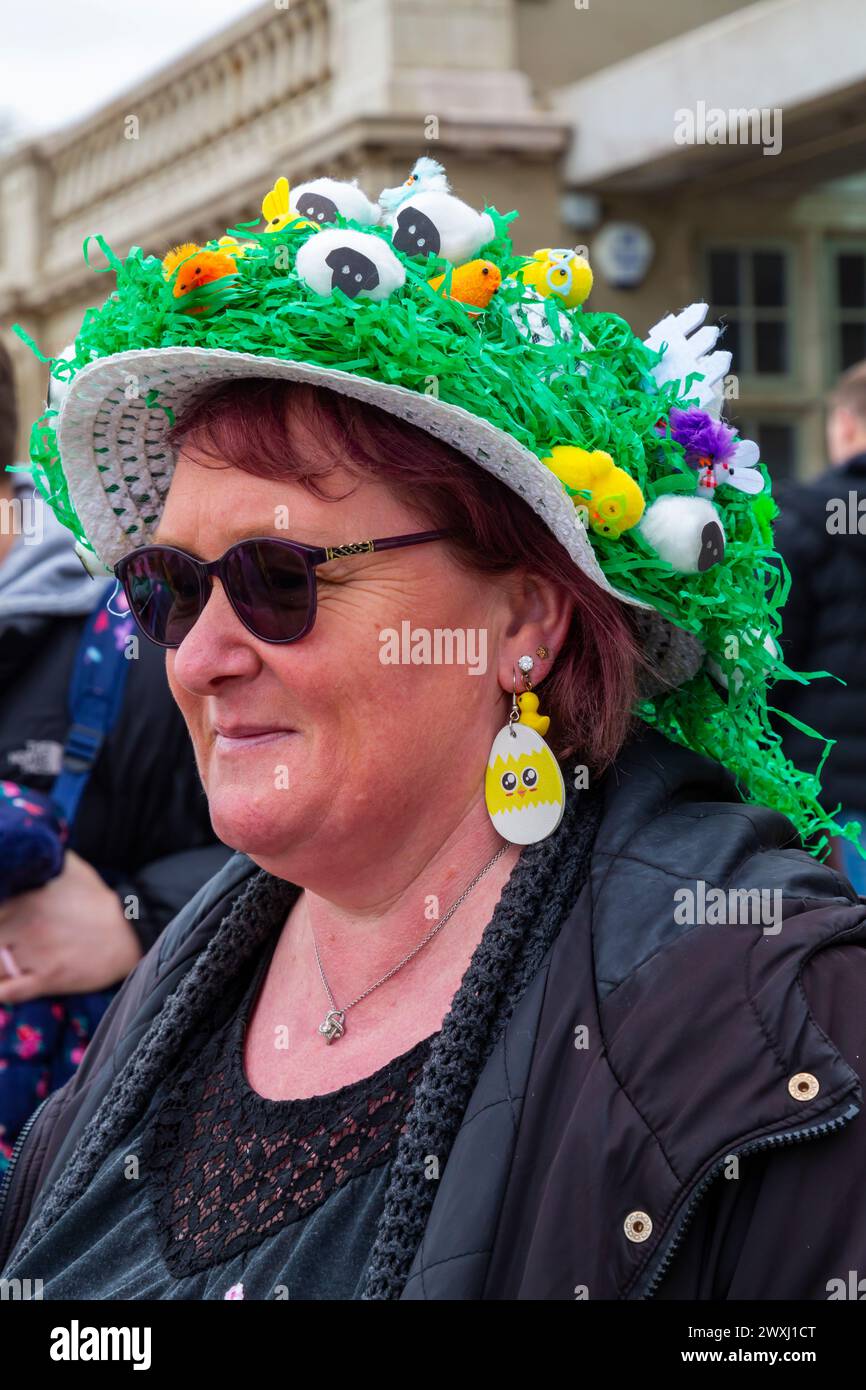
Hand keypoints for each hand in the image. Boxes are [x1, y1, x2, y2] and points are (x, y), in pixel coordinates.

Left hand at [0, 850, 141, 1001]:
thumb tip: (27, 846)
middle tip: (5, 940)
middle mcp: (24, 926)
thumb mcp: (70, 868)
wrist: (129, 930)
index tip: (3, 919)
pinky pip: (7, 992)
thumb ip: (44, 859)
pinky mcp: (47, 980)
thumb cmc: (96, 899)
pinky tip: (2, 986)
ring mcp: (35, 955)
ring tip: (5, 959)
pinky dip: (0, 991)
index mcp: (24, 899)